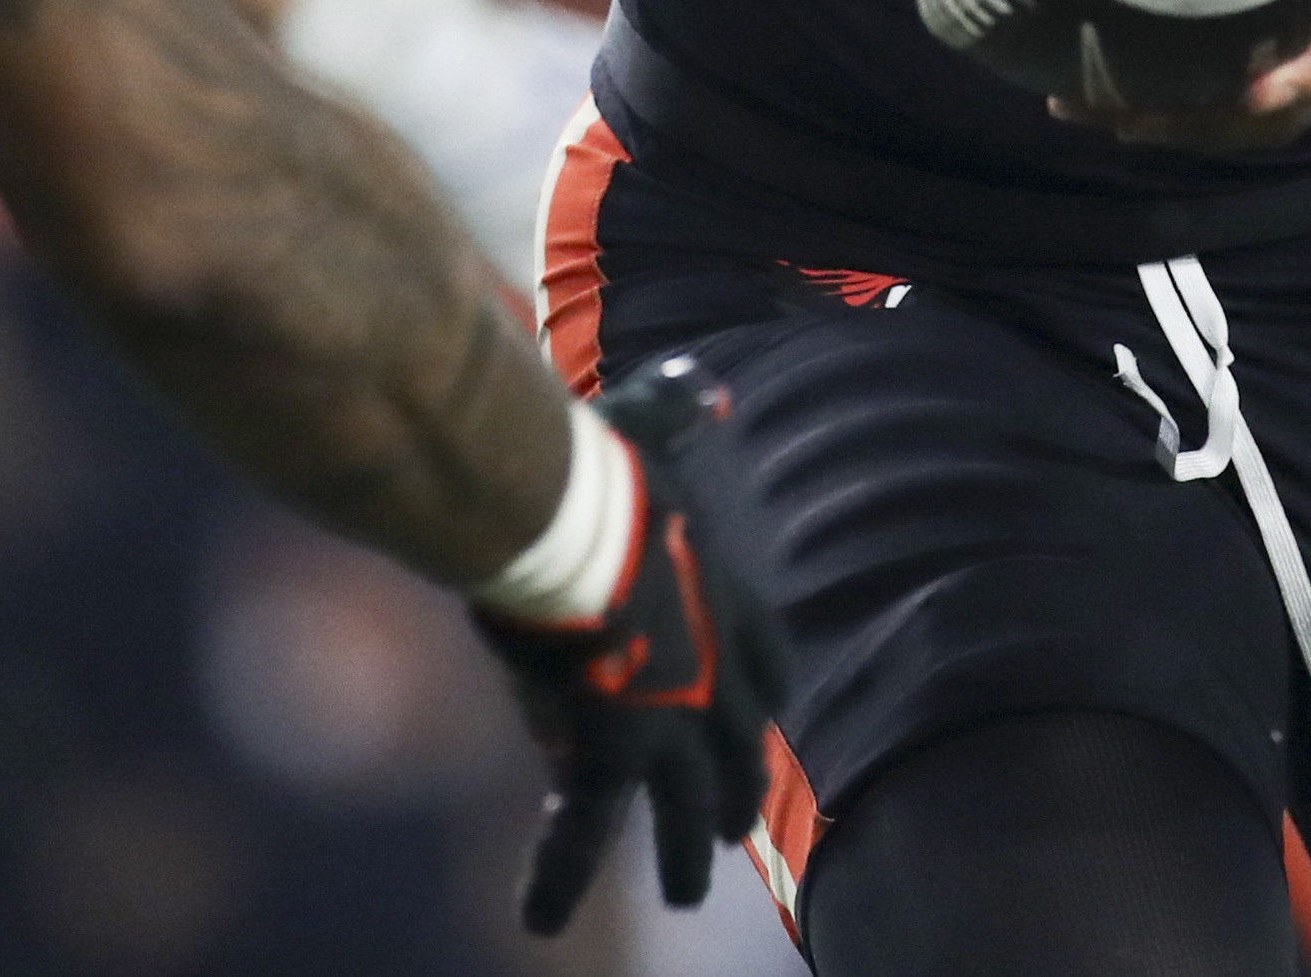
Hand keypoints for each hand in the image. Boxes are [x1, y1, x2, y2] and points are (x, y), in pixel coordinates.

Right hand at [470, 356, 794, 932]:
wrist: (573, 526)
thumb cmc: (606, 471)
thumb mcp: (652, 430)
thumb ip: (680, 411)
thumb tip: (706, 386)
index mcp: (735, 607)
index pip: (772, 667)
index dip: (764, 698)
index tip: (762, 716)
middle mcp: (719, 683)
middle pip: (741, 755)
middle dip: (736, 793)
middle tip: (732, 827)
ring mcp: (671, 731)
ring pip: (687, 815)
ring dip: (684, 858)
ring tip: (684, 889)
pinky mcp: (610, 761)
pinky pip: (578, 837)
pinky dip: (556, 880)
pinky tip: (539, 926)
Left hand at [1066, 0, 1310, 151]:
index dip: (1306, 80)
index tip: (1256, 91)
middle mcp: (1310, 68)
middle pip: (1262, 118)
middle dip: (1199, 121)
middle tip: (1136, 116)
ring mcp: (1261, 80)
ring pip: (1212, 125)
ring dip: (1151, 121)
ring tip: (1083, 106)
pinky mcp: (1218, 82)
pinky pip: (1180, 110)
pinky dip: (1126, 108)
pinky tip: (1068, 98)